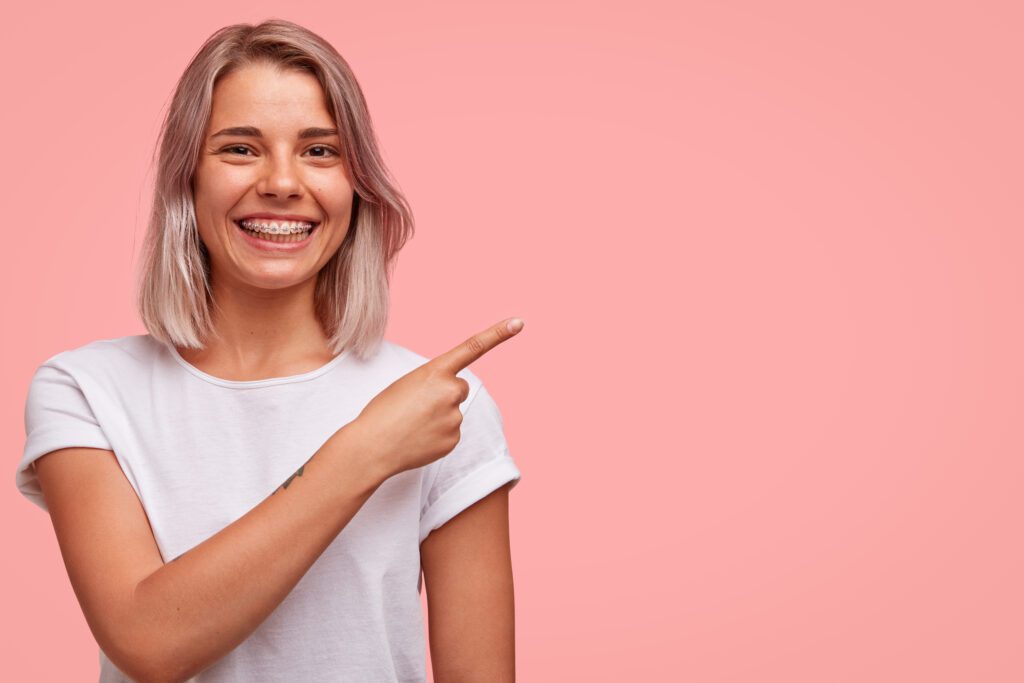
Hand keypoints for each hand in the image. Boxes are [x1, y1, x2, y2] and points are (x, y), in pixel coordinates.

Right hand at [348, 318, 524, 479]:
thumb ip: (434, 382)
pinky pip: (451, 432)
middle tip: (416, 407)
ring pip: (453, 412)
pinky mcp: (454, 440)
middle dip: (443, 395)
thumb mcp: (407, 383)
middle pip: (458, 388)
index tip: (518, 322)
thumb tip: (452, 397)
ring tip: (412, 424)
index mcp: (436, 371)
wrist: (372, 447)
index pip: (473, 347)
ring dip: (437, 416)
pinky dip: (437, 435)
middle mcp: (451, 391)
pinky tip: (418, 438)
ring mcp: (455, 417)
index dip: (498, 333)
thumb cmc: (383, 412)